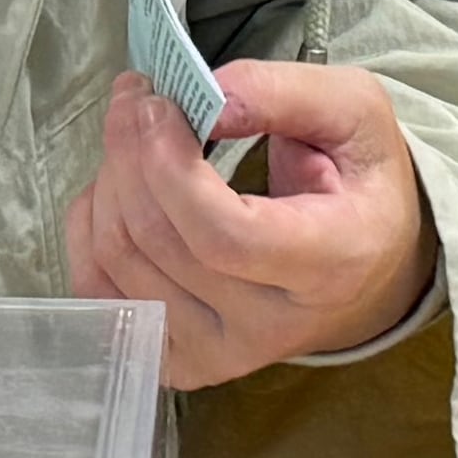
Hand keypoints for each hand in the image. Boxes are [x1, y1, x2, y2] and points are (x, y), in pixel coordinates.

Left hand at [67, 59, 438, 389]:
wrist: (366, 274)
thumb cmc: (359, 185)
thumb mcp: (353, 112)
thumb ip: (282, 94)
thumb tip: (207, 97)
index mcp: (330, 264)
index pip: (224, 234)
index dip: (169, 167)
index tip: (155, 103)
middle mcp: (272, 326)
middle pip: (159, 240)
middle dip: (129, 153)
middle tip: (135, 98)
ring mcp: (221, 354)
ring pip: (120, 262)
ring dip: (109, 182)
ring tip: (133, 138)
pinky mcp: (181, 364)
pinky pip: (100, 293)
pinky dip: (90, 228)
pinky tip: (119, 191)